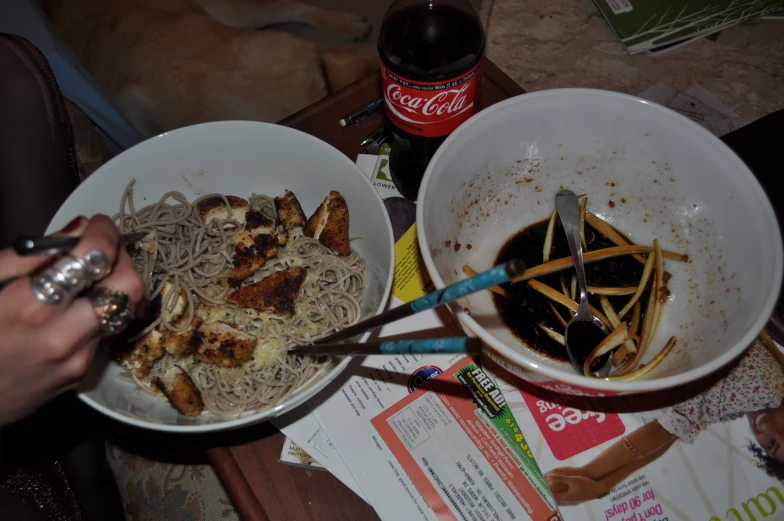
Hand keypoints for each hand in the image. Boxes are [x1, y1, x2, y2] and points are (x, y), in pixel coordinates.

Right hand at [0, 215, 143, 425]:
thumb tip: (77, 229)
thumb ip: (28, 257)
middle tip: (104, 250)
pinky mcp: (79, 375)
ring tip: (89, 277)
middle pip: (129, 286)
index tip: (99, 223)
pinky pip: (103, 333)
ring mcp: (76, 360)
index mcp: (31, 307)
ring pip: (121, 310)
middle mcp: (63, 336)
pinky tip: (72, 310)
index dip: (104, 233)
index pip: (95, 259)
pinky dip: (96, 312)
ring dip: (113, 286)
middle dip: (123, 259)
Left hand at [545, 470, 608, 505]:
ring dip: (552, 494)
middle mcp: (568, 501)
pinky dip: (558, 494)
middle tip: (540, 487)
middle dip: (547, 493)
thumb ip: (559, 478)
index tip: (539, 485)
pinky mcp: (574, 498)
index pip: (552, 496)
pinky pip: (563, 498)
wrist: (597, 488)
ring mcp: (571, 501)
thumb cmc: (584, 483)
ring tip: (546, 489)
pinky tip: (556, 491)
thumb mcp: (571, 479)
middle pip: (554, 499)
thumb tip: (548, 476)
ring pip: (558, 499)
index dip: (545, 491)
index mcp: (566, 497)